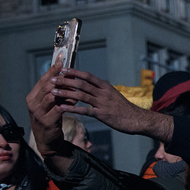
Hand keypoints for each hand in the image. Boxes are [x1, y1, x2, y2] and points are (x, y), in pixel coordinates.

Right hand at [25, 62, 66, 157]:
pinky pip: (58, 109)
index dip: (53, 70)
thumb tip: (69, 79)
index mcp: (33, 96)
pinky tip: (75, 102)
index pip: (43, 80)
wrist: (47, 141)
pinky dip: (67, 105)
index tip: (62, 61)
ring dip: (65, 91)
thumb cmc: (50, 120)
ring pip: (52, 96)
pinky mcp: (46, 121)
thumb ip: (57, 93)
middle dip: (60, 79)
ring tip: (75, 88)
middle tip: (73, 75)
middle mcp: (33, 103)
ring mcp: (38, 112)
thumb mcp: (51, 104)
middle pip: (47, 86)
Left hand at [52, 68, 172, 140]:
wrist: (137, 120)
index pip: (88, 76)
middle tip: (52, 79)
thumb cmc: (125, 109)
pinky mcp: (103, 115)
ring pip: (81, 95)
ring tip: (53, 92)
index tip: (62, 69)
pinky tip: (62, 108)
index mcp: (106, 87)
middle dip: (65, 81)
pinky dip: (73, 108)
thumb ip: (102, 91)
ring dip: (65, 93)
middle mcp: (104, 93)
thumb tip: (91, 86)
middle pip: (81, 84)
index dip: (74, 72)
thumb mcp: (114, 96)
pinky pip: (85, 110)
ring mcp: (103, 103)